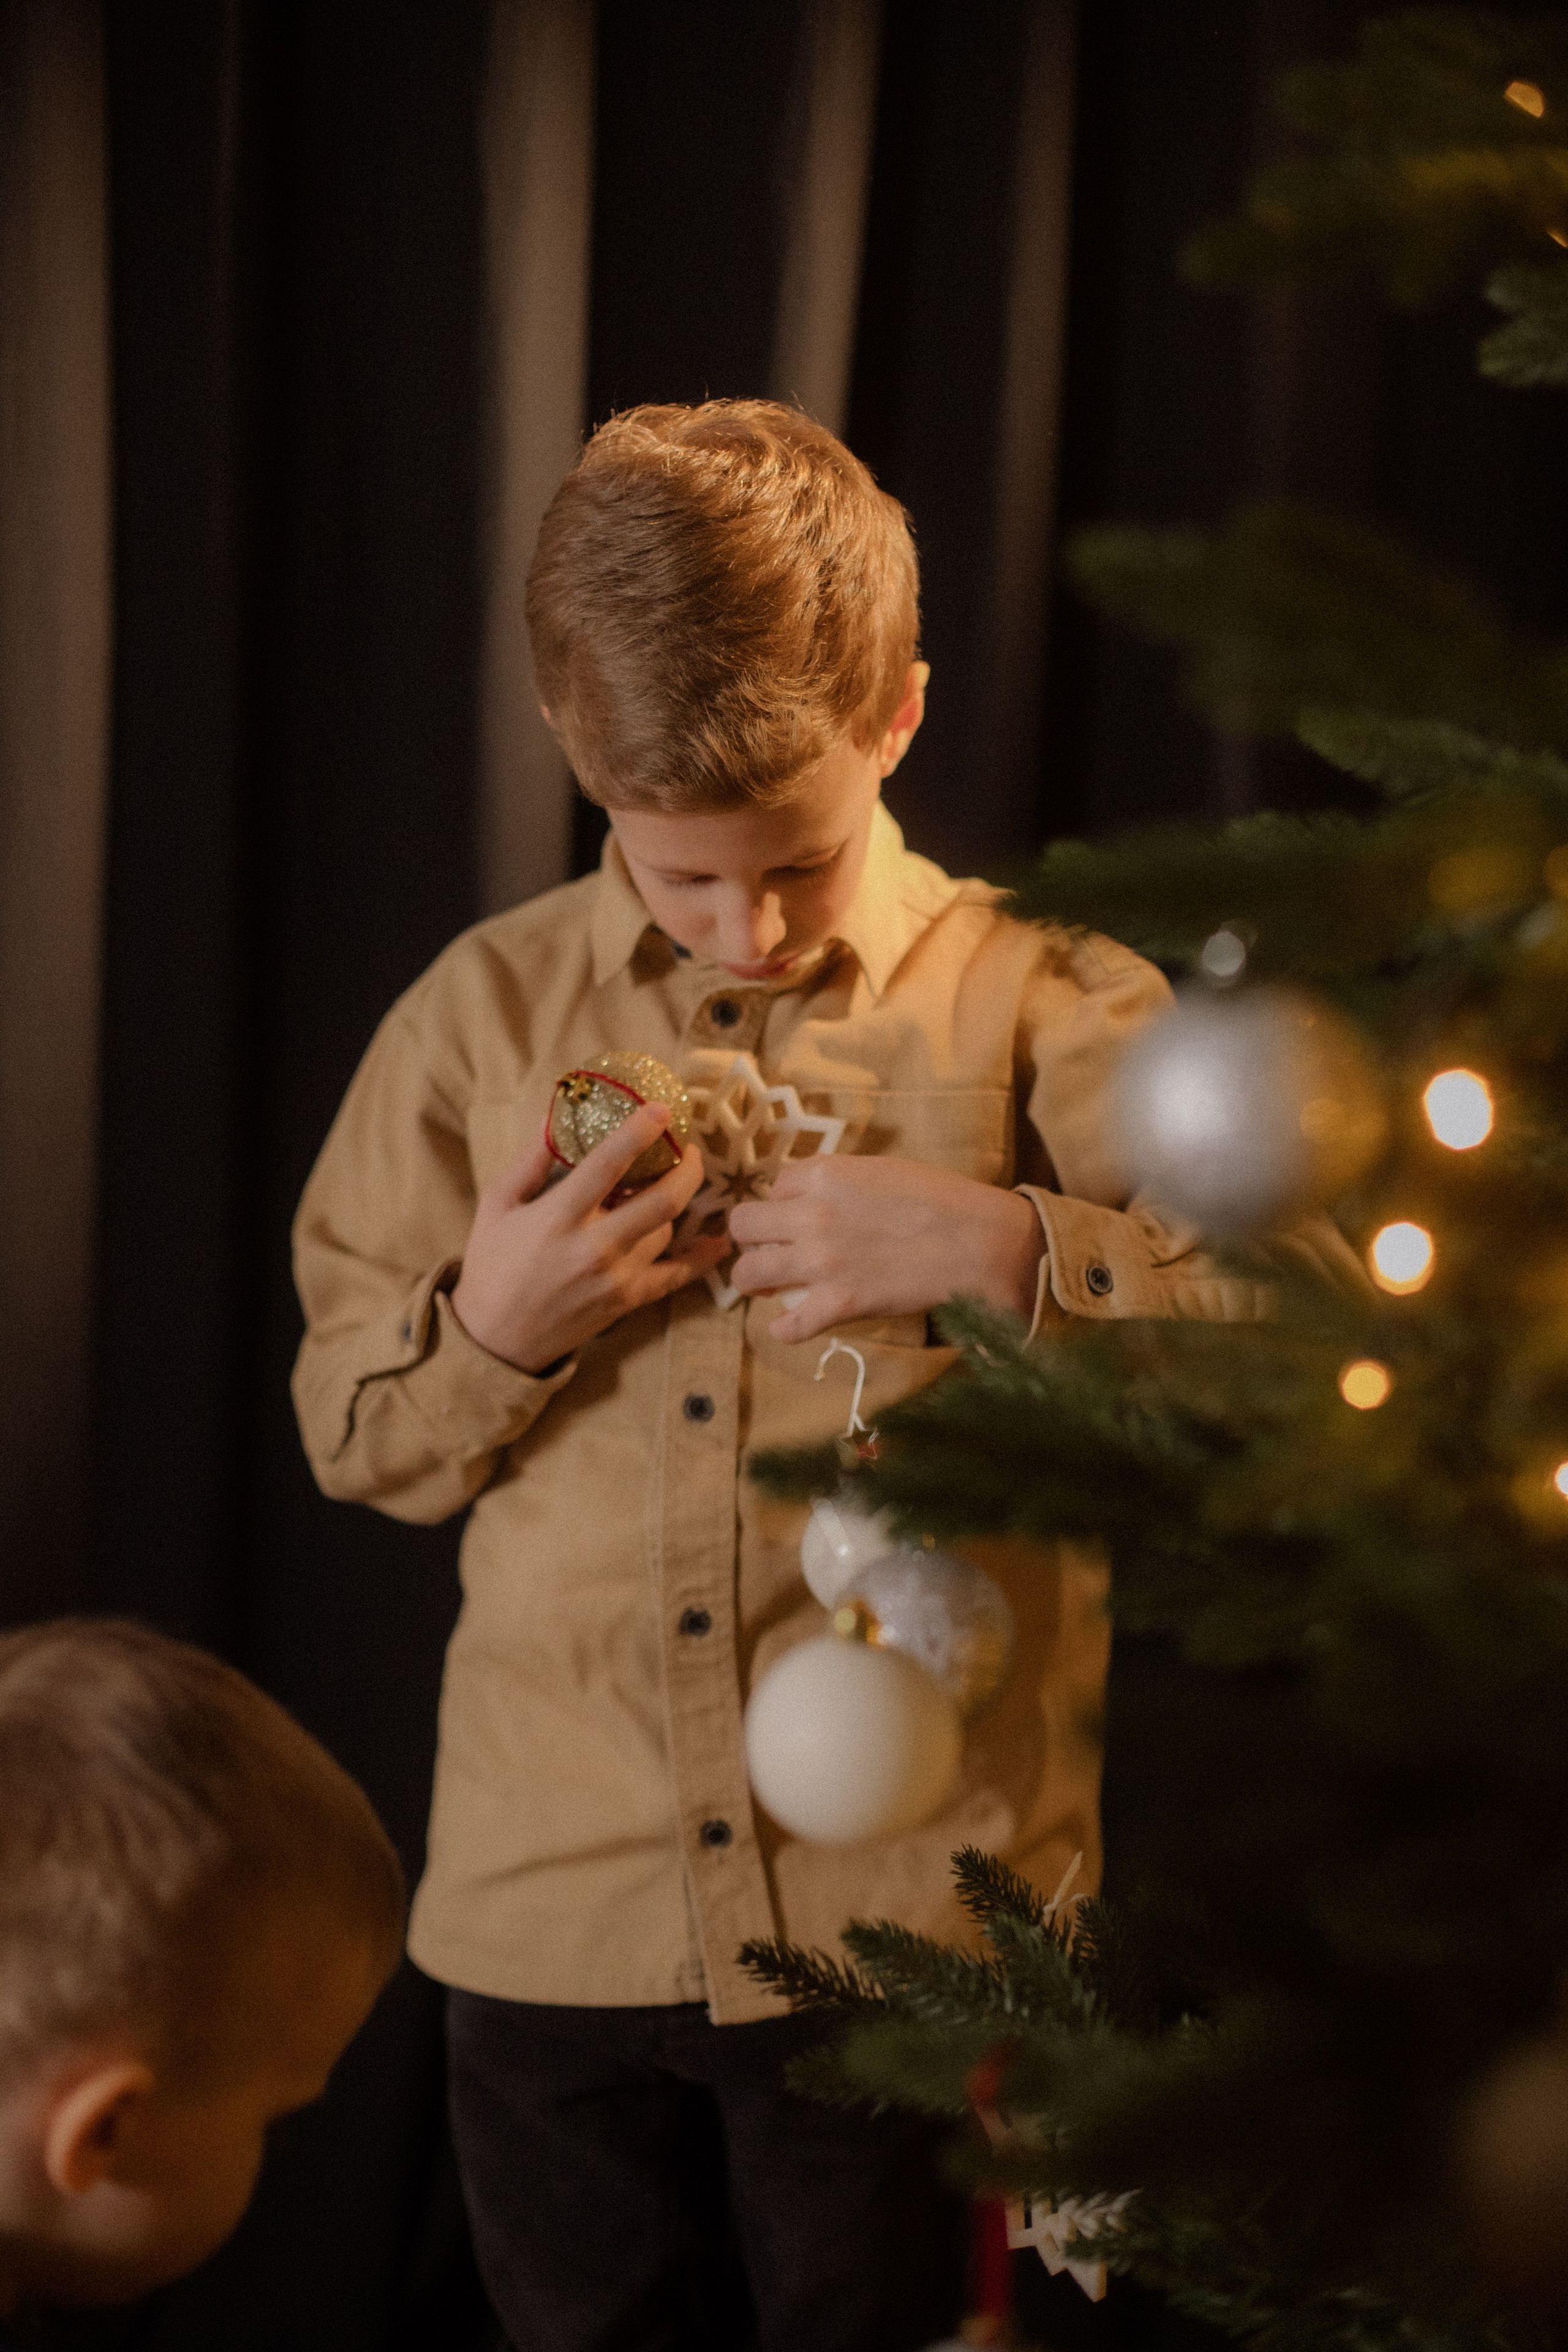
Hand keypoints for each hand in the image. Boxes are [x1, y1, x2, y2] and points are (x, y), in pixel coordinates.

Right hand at [451, 1104, 729, 1371]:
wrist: (495, 1339)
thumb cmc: (492, 1264)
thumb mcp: (498, 1204)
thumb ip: (529, 1159)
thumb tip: (555, 1112)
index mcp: (559, 1217)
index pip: (608, 1165)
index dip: (639, 1132)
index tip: (661, 1110)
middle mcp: (594, 1247)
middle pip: (661, 1201)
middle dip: (685, 1168)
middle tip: (688, 1148)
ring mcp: (616, 1277)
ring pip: (665, 1230)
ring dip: (674, 1202)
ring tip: (670, 1183)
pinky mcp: (627, 1301)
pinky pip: (676, 1276)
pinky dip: (702, 1258)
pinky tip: (719, 1242)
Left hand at [727, 1156, 1045, 1345]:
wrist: (979, 1242)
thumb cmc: (942, 1200)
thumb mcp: (882, 1170)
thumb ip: (840, 1181)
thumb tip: (816, 1195)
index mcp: (823, 1175)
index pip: (774, 1186)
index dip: (786, 1203)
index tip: (802, 1216)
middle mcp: (810, 1215)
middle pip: (743, 1225)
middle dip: (755, 1238)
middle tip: (775, 1249)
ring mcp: (820, 1262)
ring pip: (747, 1274)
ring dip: (757, 1280)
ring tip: (774, 1286)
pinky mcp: (838, 1304)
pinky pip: (787, 1326)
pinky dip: (787, 1330)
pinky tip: (794, 1326)